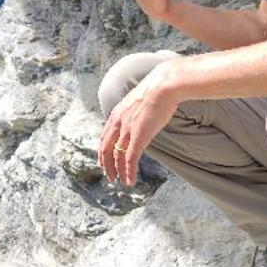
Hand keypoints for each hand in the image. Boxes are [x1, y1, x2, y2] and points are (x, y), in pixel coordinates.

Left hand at [97, 63, 178, 185]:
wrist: (164, 85)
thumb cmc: (158, 91)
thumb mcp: (139, 102)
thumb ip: (135, 113)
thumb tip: (140, 120)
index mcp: (116, 114)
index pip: (104, 137)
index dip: (102, 151)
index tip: (104, 161)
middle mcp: (118, 122)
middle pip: (106, 148)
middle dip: (106, 164)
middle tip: (109, 175)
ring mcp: (127, 130)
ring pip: (117, 156)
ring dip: (117, 171)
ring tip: (120, 181)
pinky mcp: (139, 136)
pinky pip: (130, 159)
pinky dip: (129, 172)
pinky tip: (130, 181)